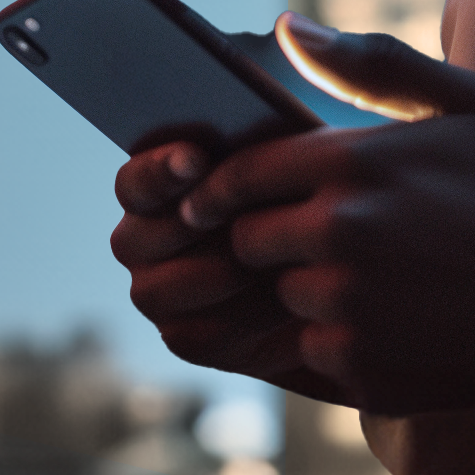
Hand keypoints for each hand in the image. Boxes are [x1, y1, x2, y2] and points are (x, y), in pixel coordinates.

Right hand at [111, 136, 356, 402]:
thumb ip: (248, 147)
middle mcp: (140, 242)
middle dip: (188, 232)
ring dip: (219, 277)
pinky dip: (243, 321)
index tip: (198, 160)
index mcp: (149, 191)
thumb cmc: (304, 198)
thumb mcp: (284, 162)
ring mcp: (156, 293)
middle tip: (242, 225)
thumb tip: (224, 137)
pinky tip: (287, 303)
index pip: (134, 181)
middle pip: (132, 241)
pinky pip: (195, 336)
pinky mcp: (185, 338)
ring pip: (157, 292)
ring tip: (278, 262)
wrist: (341, 269)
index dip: (159, 170)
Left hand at [113, 23, 474, 413]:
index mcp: (352, 164)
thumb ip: (369, 63)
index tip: (210, 198)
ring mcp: (352, 307)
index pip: (240, 175)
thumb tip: (286, 25)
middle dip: (269, 238)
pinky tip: (393, 323)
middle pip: (248, 241)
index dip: (218, 188)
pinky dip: (340, 342)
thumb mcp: (465, 101)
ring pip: (283, 298)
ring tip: (371, 281)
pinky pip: (315, 352)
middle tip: (316, 239)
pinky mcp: (367, 369)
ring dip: (307, 291)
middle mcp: (340, 235)